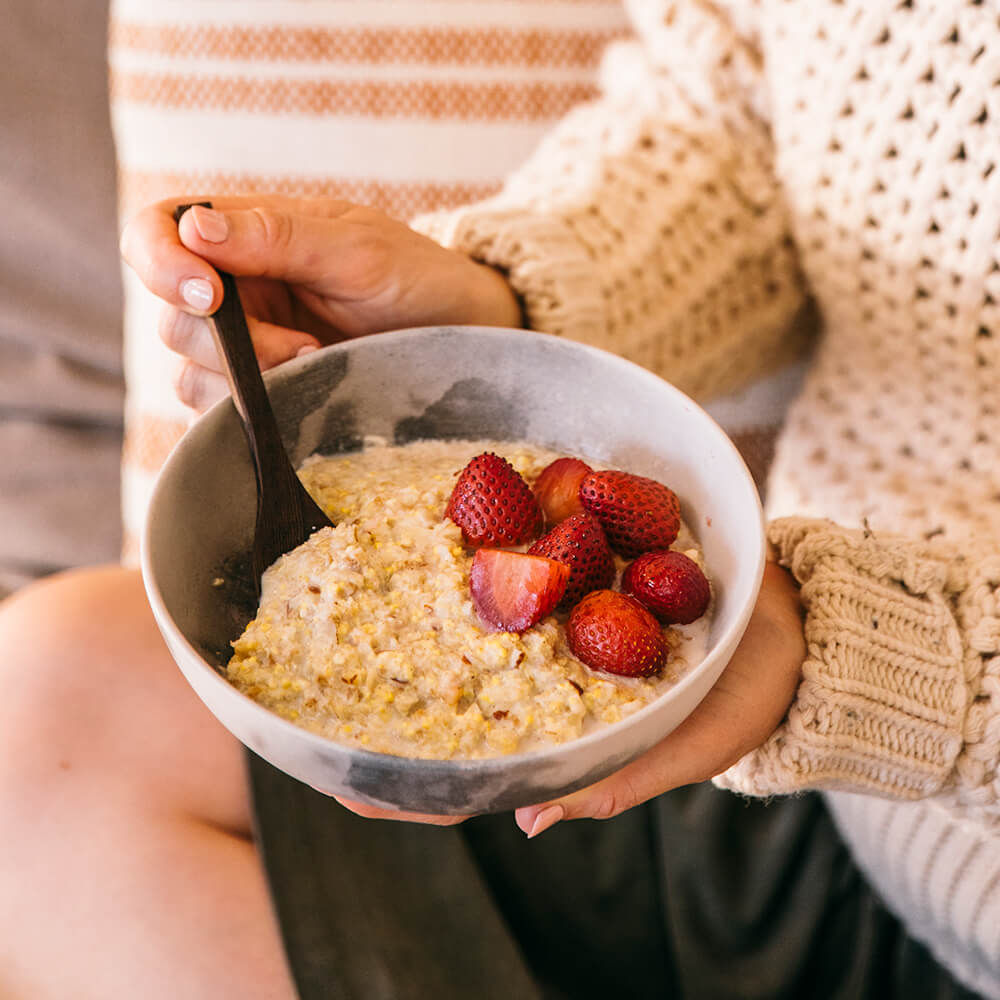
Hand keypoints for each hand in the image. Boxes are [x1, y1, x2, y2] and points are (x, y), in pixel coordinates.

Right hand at [119, 195, 522, 411]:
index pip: (158, 232)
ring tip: (316, 367)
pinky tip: (301, 399)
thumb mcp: (357, 250)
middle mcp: (236, 289)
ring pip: (189, 371)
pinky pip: (218, 412)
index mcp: (247, 234)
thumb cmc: (416, 279)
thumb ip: (278, 236)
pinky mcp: (262, 394)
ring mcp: (248, 346)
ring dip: (243, 380)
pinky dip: (249, 412)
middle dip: (225, 341)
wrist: (460, 339)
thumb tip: (196, 230)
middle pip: (171, 315)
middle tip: (300, 347)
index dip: (160, 261)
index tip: (208, 294)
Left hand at [330, 561, 804, 831]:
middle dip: (389, 695)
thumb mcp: (694, 744)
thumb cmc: (749, 692)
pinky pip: (517, 558)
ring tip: (347, 606)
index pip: (479, 767)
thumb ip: (621, 777)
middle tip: (314, 699)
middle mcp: (548, 672)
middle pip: (456, 691)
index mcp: (568, 729)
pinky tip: (429, 530)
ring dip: (416, 615)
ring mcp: (557, 620)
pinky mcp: (576, 566)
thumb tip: (529, 821)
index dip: (414, 781)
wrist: (793, 615)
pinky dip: (475, 548)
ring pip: (475, 621)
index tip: (345, 784)